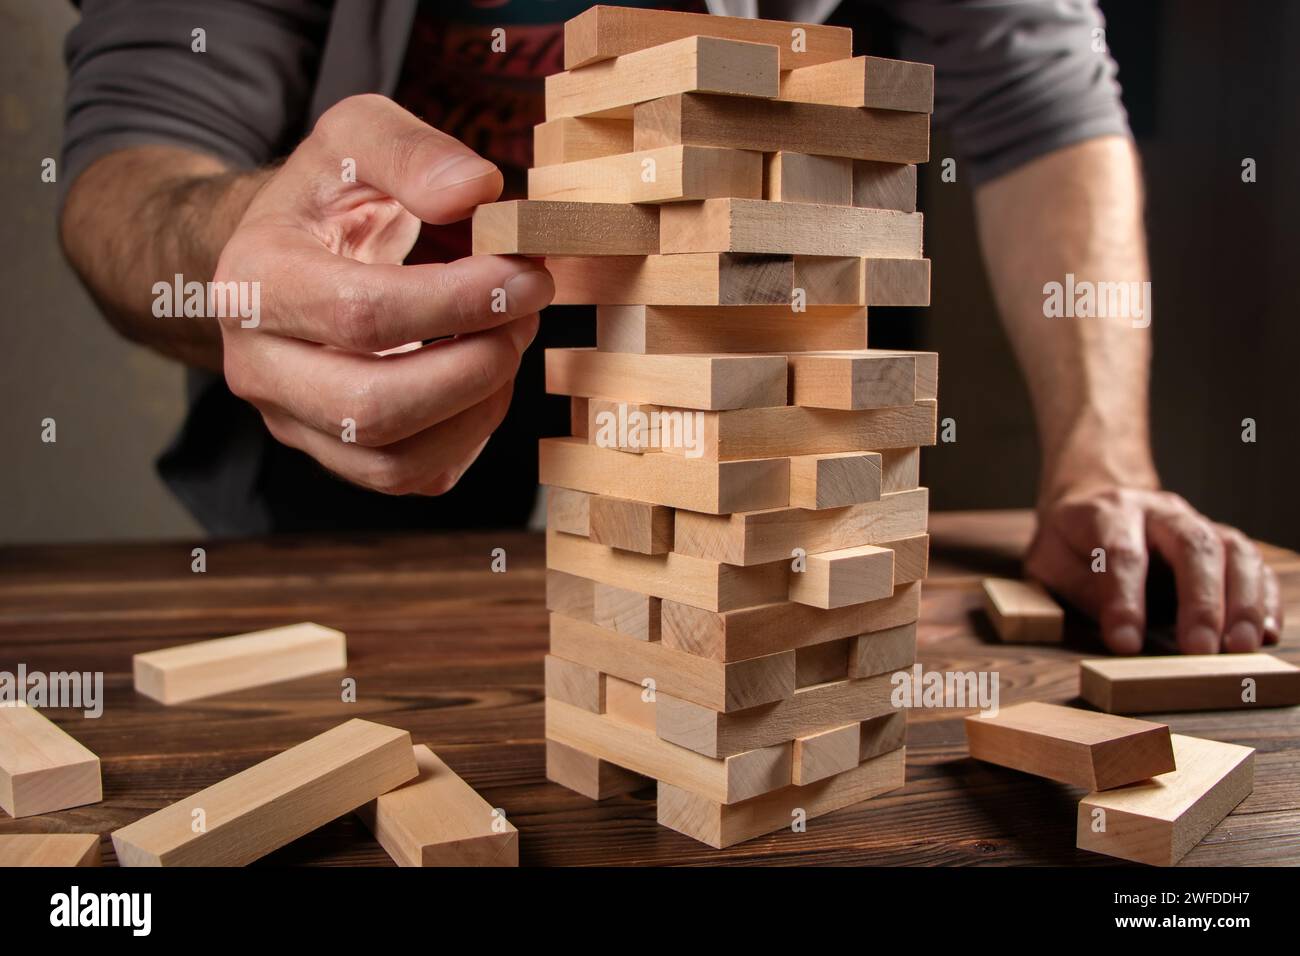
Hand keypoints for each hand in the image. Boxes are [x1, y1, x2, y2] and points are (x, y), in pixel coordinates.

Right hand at [213, 95, 553, 494]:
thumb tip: (479, 191)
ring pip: (393, 461)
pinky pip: (411, 476)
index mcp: (254, 283)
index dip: (461, 302)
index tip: (527, 274)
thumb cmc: (327, 197)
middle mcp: (259, 367)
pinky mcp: (335, 454)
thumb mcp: (357, 139)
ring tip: (510, 340)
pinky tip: (485, 377)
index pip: (362, 315)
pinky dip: (467, 435)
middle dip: (474, 366)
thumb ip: (413, 153)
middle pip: (372, 408)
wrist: (286, 255)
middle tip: (527, 312)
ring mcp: (294, 422)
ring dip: (478, 407)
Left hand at [1026, 487, 1282, 654]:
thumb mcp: (1050, 561)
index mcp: (1110, 512)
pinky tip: (1264, 633)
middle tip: (1200, 650)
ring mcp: (1198, 524)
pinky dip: (1264, 599)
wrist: (1099, 497)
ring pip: (1234, 551)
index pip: (1122, 554)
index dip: (1125, 600)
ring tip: (1240, 648)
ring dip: (1243, 601)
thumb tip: (1118, 632)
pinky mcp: (1223, 544)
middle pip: (1193, 546)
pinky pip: (1254, 566)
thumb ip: (1078, 590)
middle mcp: (1162, 512)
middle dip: (1201, 600)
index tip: (1126, 644)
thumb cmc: (1072, 541)